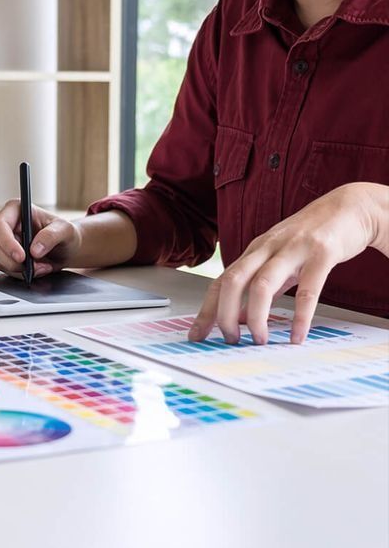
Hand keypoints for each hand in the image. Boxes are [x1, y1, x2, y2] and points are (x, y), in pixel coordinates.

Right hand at [0, 200, 81, 277]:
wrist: (66, 248)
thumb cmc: (64, 233)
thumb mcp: (65, 230)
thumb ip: (51, 236)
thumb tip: (34, 250)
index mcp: (15, 209)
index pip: (0, 224)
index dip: (7, 242)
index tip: (21, 257)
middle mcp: (5, 224)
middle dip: (13, 261)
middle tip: (33, 267)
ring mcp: (3, 241)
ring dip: (20, 269)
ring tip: (42, 267)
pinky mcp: (5, 256)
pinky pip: (6, 269)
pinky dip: (21, 274)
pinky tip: (37, 270)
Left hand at [189, 183, 384, 344]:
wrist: (350, 207)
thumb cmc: (310, 237)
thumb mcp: (278, 260)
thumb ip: (260, 287)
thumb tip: (241, 317)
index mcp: (254, 251)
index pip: (221, 281)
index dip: (206, 310)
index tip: (196, 334)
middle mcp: (268, 247)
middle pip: (234, 281)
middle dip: (225, 314)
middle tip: (230, 339)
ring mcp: (294, 248)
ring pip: (262, 284)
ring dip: (257, 317)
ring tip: (259, 340)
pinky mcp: (322, 252)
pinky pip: (308, 289)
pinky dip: (300, 316)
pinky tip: (297, 335)